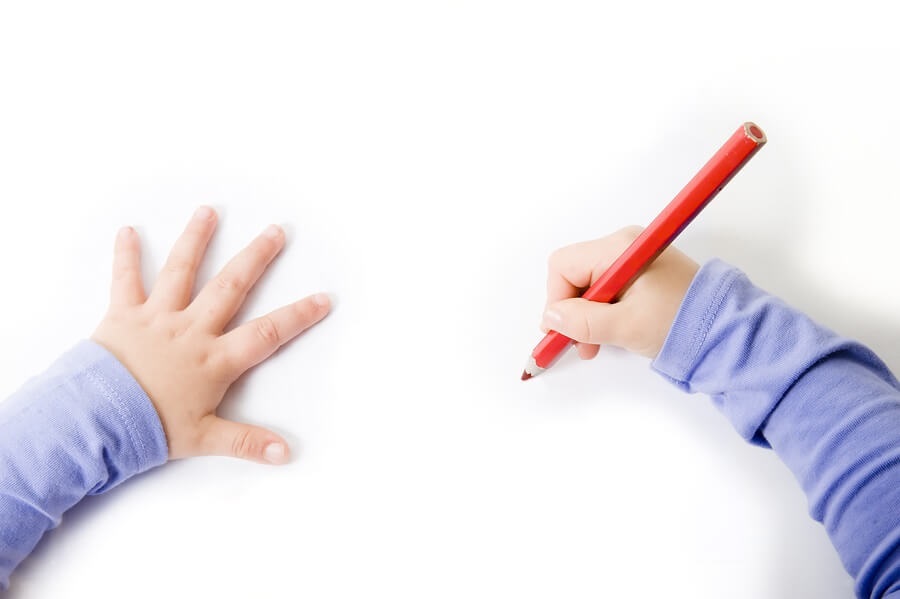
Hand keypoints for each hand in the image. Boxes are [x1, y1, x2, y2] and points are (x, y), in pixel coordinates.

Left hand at [91, 206, 329, 464]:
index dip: (299, 316)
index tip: (323, 298)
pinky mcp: (122, 316)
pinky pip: (125, 280)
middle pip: (231, 287)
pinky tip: (126, 231)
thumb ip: (247, 442)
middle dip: (256, 258)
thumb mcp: (204, 439)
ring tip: (208, 212)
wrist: (93, 422)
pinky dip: (125, 255)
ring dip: (196, 240)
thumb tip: (286, 453)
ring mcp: (157, 318)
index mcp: (214, 360)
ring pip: (181, 272)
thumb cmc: (149, 429)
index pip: (267, 333)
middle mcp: (191, 331)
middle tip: (275, 231)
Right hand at [541, 226, 698, 359]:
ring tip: (595, 345)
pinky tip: (609, 332)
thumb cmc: (680, 322)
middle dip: (571, 310)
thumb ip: (583, 322)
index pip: (564, 265)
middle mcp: (623, 246)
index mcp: (619, 248)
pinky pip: (605, 289)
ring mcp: (632, 259)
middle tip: (580, 344)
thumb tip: (551, 318)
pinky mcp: (640, 273)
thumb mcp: (626, 327)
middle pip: (574, 274)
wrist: (724, 329)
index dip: (557, 299)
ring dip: (585, 315)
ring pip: (588, 284)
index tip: (563, 330)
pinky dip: (601, 311)